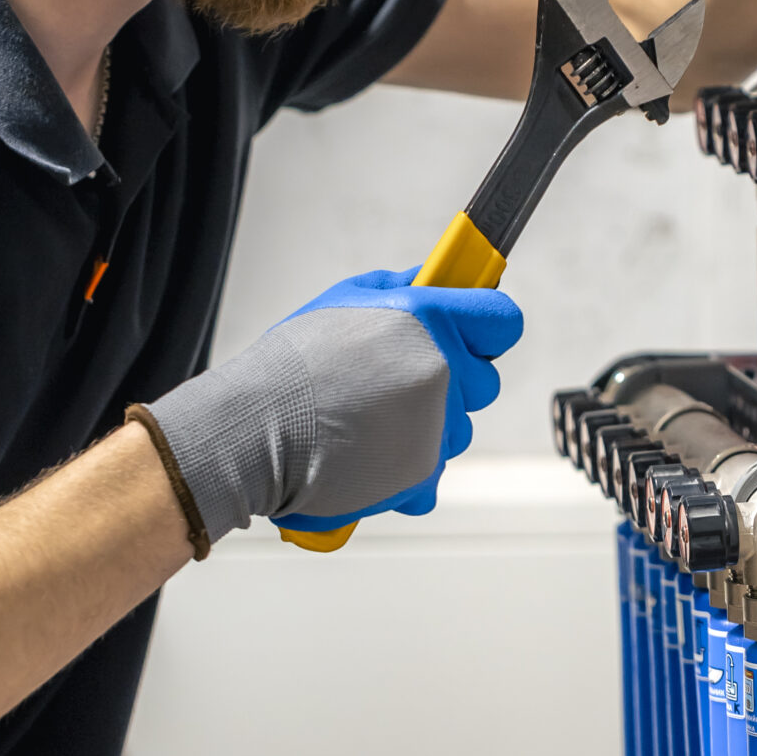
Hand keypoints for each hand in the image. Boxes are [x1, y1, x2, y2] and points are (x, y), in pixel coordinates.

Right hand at [141, 270, 523, 543]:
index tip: (472, 334)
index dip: (486, 328)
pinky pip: (434, 472)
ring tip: (369, 419)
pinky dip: (407, 469)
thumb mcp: (349, 298)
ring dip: (428, 427)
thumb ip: (405, 289)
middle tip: (397, 382)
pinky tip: (368, 454)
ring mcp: (436, 426)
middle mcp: (443, 370)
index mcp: (430, 318)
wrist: (253, 429)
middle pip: (485, 382)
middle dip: (453, 383)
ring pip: (459, 429)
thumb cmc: (294, 363)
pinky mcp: (422, 473)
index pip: (503, 322)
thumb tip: (436, 281)